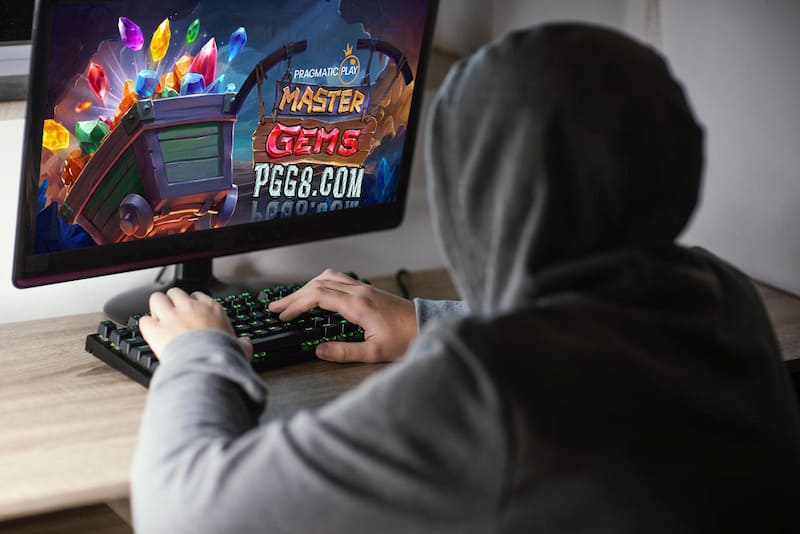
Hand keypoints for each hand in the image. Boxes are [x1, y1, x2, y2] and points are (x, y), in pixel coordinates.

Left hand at [139, 287, 252, 361]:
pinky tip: (150, 332)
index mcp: (211, 309)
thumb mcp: (240, 348)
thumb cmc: (223, 357)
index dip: (193, 304)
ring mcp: (171, 317)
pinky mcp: (155, 330)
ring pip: (157, 298)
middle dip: (173, 302)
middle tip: (173, 314)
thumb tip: (245, 344)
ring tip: (159, 318)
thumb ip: (242, 343)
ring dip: (157, 308)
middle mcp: (190, 308)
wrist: (206, 366)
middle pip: (176, 293)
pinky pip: (144, 320)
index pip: (198, 296)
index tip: (193, 313)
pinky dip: (146, 325)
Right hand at [269, 269, 416, 362]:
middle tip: (277, 307)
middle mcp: (360, 291)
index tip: (283, 314)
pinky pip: (338, 280)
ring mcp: (364, 288)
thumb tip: (319, 351)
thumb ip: (344, 352)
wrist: (427, 326)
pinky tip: (317, 294)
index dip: (297, 304)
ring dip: (307, 287)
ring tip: (292, 300)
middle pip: (319, 284)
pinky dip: (321, 284)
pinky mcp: (368, 290)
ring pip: (328, 278)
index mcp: (359, 304)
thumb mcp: (374, 353)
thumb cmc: (406, 339)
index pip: (319, 296)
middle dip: (295, 295)